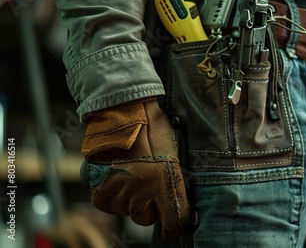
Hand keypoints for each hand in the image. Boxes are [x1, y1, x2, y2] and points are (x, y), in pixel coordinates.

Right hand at [79, 98, 189, 236]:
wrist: (125, 110)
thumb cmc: (153, 128)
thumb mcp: (173, 155)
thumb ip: (174, 183)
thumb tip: (174, 203)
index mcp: (165, 181)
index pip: (173, 220)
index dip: (174, 225)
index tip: (173, 226)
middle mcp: (141, 189)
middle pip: (145, 219)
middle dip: (150, 209)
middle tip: (151, 192)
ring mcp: (118, 186)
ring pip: (125, 211)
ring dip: (130, 202)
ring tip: (134, 179)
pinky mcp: (99, 181)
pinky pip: (104, 204)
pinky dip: (110, 199)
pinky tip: (118, 187)